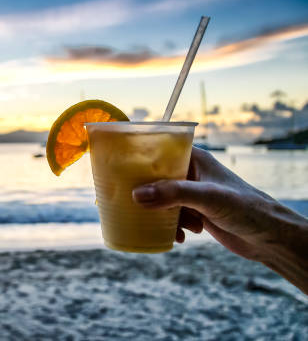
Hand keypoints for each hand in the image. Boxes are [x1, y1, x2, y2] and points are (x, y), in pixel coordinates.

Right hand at [132, 147, 307, 293]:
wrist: (269, 237)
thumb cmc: (245, 207)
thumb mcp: (207, 197)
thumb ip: (173, 194)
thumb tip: (137, 195)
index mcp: (193, 158)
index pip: (158, 151)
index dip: (138, 159)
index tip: (119, 171)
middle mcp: (189, 173)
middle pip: (154, 178)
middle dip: (144, 193)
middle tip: (131, 204)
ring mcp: (191, 194)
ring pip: (160, 200)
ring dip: (161, 215)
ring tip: (173, 226)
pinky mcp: (194, 213)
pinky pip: (170, 217)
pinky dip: (170, 227)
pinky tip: (180, 237)